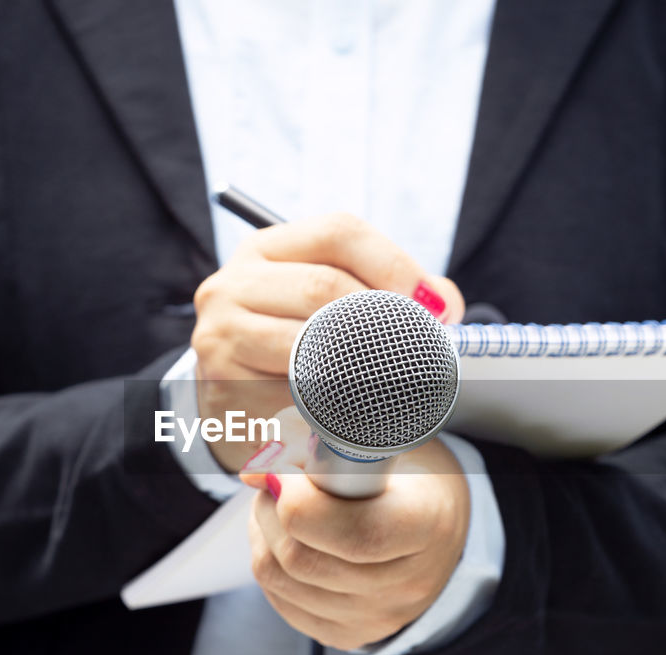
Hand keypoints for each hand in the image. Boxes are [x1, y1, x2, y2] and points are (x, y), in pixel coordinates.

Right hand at [190, 212, 463, 471]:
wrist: (232, 401)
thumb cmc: (291, 344)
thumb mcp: (324, 302)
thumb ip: (385, 290)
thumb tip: (443, 305)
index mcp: (265, 250)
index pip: (339, 232)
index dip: (395, 265)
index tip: (434, 306)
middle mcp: (233, 284)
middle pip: (324, 285)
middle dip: (386, 318)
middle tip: (426, 348)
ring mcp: (221, 334)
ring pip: (310, 343)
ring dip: (365, 365)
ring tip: (398, 379)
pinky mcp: (223, 386)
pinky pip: (293, 394)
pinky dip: (332, 404)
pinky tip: (351, 410)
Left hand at [238, 408, 470, 650]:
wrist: (435, 523)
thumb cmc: (405, 470)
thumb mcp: (377, 437)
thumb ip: (317, 438)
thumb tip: (255, 469)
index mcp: (428, 525)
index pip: (352, 533)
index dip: (300, 497)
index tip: (286, 465)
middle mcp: (408, 584)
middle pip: (302, 557)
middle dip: (271, 508)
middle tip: (275, 476)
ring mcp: (377, 617)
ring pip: (278, 576)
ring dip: (262, 529)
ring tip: (277, 500)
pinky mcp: (348, 633)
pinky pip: (278, 598)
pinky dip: (267, 558)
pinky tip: (283, 532)